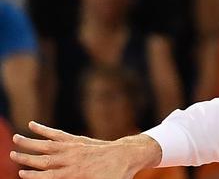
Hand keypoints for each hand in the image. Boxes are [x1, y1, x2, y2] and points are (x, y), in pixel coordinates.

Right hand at [9, 121, 161, 178]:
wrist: (126, 156)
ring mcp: (74, 147)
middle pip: (45, 159)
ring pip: (48, 144)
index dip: (34, 175)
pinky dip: (44, 129)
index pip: (50, 175)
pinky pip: (58, 134)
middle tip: (10, 154)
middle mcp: (72, 159)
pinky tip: (32, 124)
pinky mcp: (77, 140)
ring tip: (15, 138)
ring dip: (31, 142)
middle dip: (27, 158)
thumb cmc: (114, 175)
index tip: (20, 173)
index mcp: (76, 173)